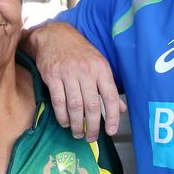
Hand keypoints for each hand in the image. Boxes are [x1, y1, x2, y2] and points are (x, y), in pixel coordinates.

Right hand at [22, 22, 125, 140]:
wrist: (55, 35)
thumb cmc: (80, 52)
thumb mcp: (99, 64)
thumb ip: (109, 87)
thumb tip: (121, 109)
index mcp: (101, 68)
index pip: (110, 96)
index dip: (112, 116)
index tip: (110, 131)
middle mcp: (86, 71)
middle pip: (91, 105)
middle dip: (92, 126)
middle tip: (91, 137)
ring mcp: (68, 73)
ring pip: (75, 106)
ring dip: (76, 124)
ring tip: (78, 133)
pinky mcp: (52, 76)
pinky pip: (58, 101)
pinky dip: (62, 116)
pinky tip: (65, 122)